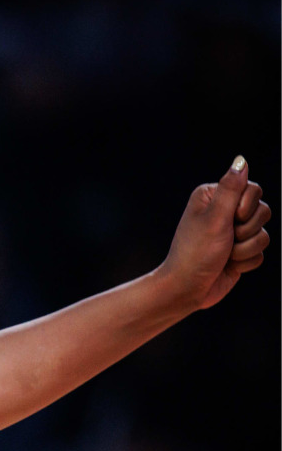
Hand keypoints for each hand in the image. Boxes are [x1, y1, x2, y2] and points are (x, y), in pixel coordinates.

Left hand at [157, 157, 271, 310]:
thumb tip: (241, 160)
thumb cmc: (195, 253)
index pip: (253, 189)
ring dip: (245, 249)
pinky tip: (228, 265)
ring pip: (264, 234)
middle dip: (246, 230)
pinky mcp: (240, 251)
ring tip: (225, 255)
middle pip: (263, 211)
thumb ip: (232, 189)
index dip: (246, 207)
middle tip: (226, 239)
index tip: (230, 219)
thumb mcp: (214, 218)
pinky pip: (261, 252)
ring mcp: (232, 233)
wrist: (186, 289)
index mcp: (213, 197)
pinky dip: (246, 262)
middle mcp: (223, 212)